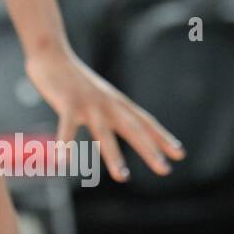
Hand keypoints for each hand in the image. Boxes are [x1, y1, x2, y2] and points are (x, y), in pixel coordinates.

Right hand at [25, 46, 185, 182]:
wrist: (54, 56)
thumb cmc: (77, 82)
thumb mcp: (101, 97)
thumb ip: (112, 113)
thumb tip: (126, 126)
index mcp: (118, 104)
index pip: (146, 123)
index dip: (163, 138)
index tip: (179, 154)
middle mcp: (109, 104)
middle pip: (134, 130)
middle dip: (150, 151)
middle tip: (165, 170)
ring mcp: (89, 103)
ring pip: (104, 133)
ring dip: (114, 156)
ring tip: (123, 177)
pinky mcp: (67, 102)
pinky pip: (67, 127)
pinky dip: (65, 144)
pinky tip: (64, 162)